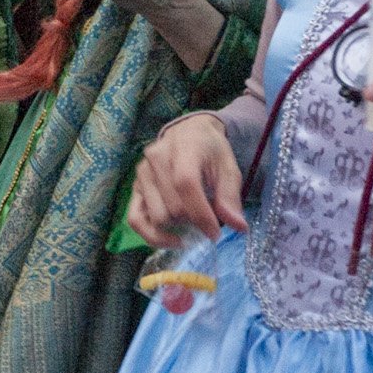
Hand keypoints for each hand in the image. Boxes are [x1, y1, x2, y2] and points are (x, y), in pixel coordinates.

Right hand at [128, 114, 247, 246]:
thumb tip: (239, 227)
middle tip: (208, 222)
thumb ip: (231, 196)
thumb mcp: (229, 168)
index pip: (185, 185)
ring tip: (192, 221)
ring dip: (177, 228)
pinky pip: (135, 219)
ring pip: (157, 216)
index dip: (201, 214)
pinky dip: (153, 235)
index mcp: (183, 148)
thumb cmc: (211, 152)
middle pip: (173, 207)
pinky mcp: (134, 187)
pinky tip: (172, 239)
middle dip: (193, 222)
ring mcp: (141, 173)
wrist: (189, 133)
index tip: (216, 233)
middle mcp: (156, 159)